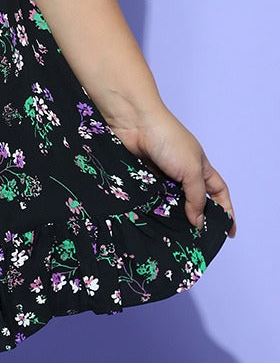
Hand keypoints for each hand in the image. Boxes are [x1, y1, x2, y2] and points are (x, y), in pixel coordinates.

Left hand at [101, 101, 236, 237]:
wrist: (134, 123)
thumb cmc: (167, 139)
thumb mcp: (191, 170)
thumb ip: (196, 197)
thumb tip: (198, 222)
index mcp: (201, 167)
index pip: (218, 192)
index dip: (226, 210)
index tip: (229, 230)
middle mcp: (183, 171)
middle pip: (194, 200)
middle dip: (197, 217)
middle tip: (196, 239)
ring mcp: (163, 174)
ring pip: (171, 201)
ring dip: (173, 215)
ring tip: (174, 235)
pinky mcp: (145, 177)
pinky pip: (153, 197)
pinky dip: (155, 207)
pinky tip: (155, 219)